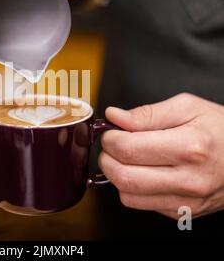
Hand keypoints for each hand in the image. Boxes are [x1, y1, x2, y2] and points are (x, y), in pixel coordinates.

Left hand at [99, 93, 223, 218]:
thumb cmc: (220, 129)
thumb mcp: (187, 107)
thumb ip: (147, 113)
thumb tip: (114, 116)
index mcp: (189, 147)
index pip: (128, 149)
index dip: (110, 139)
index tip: (111, 132)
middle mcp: (188, 179)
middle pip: (123, 177)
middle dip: (106, 158)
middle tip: (112, 145)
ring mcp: (186, 200)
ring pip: (127, 195)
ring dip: (115, 175)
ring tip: (125, 158)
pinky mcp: (182, 212)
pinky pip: (140, 204)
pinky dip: (131, 188)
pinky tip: (142, 172)